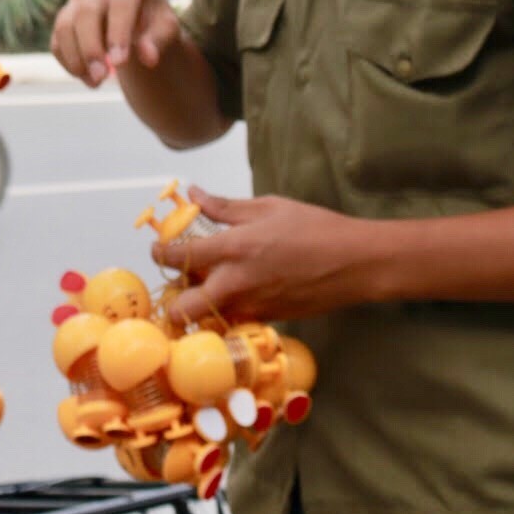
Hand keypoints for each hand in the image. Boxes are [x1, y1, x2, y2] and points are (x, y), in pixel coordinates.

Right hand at [51, 0, 185, 88]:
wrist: (138, 23)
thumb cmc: (154, 23)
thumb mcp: (166, 30)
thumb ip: (158, 40)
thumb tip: (148, 57)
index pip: (120, 3)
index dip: (118, 33)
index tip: (120, 63)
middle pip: (87, 13)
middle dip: (91, 48)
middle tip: (101, 78)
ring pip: (65, 26)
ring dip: (76, 58)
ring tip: (94, 83)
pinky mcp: (64, 17)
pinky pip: (57, 40)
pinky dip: (68, 61)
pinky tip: (86, 78)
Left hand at [153, 187, 393, 323]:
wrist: (356, 263)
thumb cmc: (314, 228)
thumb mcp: (268, 207)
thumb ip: (225, 206)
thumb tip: (193, 194)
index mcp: (233, 249)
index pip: (178, 257)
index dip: (160, 253)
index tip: (158, 248)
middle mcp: (236, 284)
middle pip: (183, 308)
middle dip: (172, 299)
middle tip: (178, 282)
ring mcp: (252, 307)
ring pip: (207, 319)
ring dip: (198, 308)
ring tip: (204, 288)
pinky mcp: (268, 320)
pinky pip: (234, 320)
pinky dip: (226, 311)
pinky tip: (236, 295)